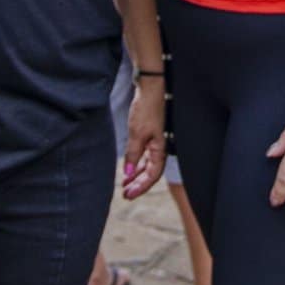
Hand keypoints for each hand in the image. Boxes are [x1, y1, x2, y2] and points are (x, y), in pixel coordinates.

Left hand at [121, 84, 166, 199]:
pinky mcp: (148, 135)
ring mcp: (154, 141)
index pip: (153, 175)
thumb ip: (133, 154)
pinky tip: (128, 168)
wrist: (149, 89)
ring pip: (146, 165)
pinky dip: (136, 164)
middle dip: (138, 184)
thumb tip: (127, 173)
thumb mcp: (136, 133)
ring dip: (136, 175)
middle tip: (125, 195)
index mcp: (160, 149)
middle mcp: (159, 147)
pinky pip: (143, 155)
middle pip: (150, 172)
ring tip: (125, 185)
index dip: (141, 187)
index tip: (129, 195)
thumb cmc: (146, 109)